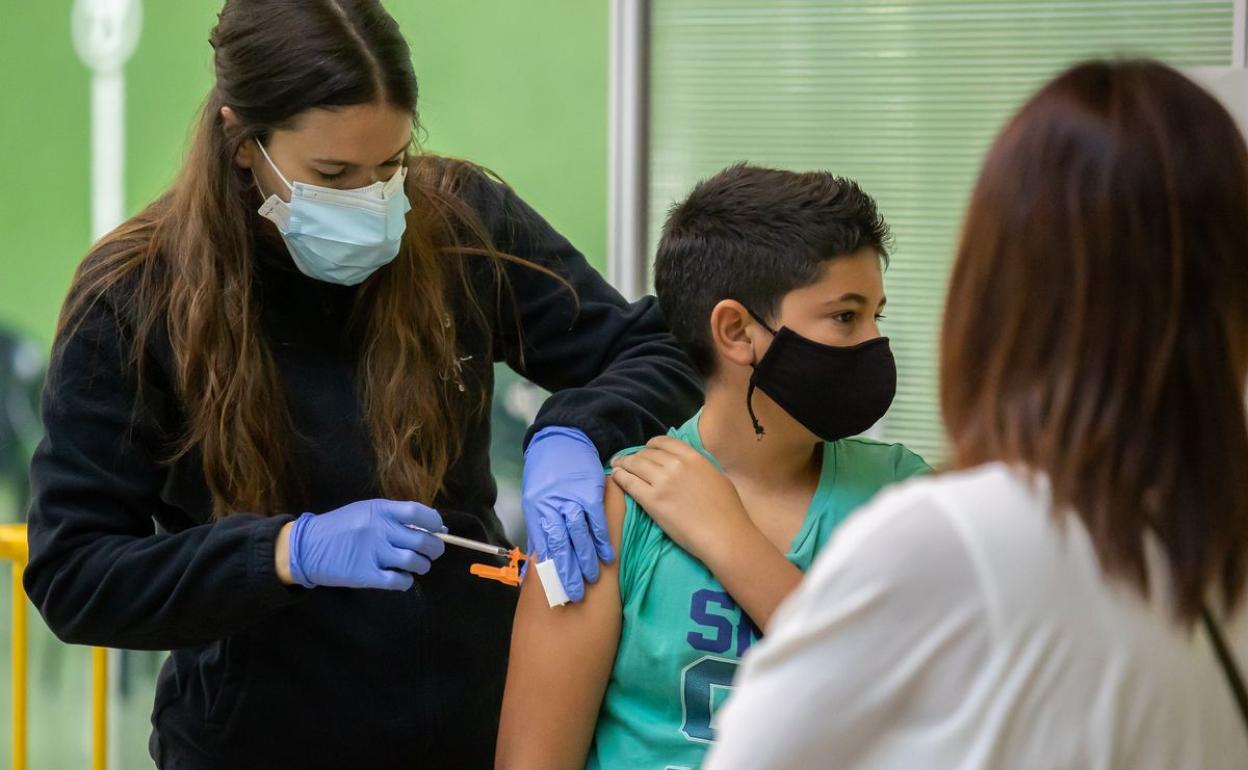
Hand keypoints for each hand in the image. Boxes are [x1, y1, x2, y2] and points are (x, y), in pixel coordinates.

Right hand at [285, 499, 446, 589]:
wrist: (306, 546)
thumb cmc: (341, 527)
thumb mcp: (367, 512)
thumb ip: (398, 517)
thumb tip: (438, 527)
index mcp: (381, 510)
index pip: (419, 513)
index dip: (435, 522)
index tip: (437, 529)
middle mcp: (380, 529)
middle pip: (423, 540)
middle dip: (435, 549)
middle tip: (431, 553)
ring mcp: (373, 553)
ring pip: (414, 562)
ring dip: (422, 566)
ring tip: (416, 565)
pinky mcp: (366, 575)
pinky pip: (399, 581)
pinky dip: (406, 582)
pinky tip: (401, 578)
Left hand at [522, 426, 611, 602]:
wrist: (562, 440)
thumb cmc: (547, 472)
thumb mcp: (535, 498)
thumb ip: (543, 524)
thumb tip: (545, 554)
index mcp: (536, 509)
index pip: (543, 546)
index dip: (551, 570)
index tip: (556, 590)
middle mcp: (552, 506)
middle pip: (560, 545)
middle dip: (568, 572)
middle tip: (575, 594)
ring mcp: (572, 499)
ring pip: (579, 536)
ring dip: (587, 560)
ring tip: (592, 578)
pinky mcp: (590, 493)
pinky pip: (597, 521)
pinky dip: (602, 540)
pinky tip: (607, 555)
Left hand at [610, 436, 752, 564]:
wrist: (724, 535)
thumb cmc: (728, 511)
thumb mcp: (717, 477)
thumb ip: (699, 467)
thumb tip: (690, 466)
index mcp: (693, 457)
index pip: (664, 442)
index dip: (651, 445)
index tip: (646, 450)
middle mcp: (675, 464)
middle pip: (647, 453)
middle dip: (635, 456)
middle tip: (626, 460)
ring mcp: (662, 481)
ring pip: (635, 464)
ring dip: (623, 464)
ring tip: (616, 466)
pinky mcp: (652, 500)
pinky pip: (629, 482)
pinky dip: (620, 477)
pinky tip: (615, 477)